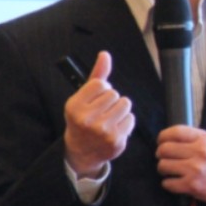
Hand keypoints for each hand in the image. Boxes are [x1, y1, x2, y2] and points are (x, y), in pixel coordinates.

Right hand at [63, 51, 134, 177]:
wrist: (81, 151)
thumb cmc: (83, 119)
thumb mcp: (83, 97)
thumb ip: (96, 75)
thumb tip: (105, 54)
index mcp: (75, 106)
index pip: (101, 83)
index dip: (102, 89)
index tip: (96, 99)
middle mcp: (87, 120)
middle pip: (114, 94)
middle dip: (111, 100)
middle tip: (102, 111)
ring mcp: (102, 131)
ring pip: (125, 104)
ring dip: (120, 109)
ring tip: (110, 118)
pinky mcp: (116, 141)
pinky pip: (131, 118)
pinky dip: (126, 121)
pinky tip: (115, 128)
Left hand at [156, 126, 205, 205]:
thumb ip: (195, 139)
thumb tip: (173, 139)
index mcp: (204, 139)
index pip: (175, 131)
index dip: (163, 136)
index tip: (161, 141)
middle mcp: (198, 152)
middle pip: (165, 148)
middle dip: (161, 154)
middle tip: (164, 158)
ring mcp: (194, 169)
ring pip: (163, 165)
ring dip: (164, 169)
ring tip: (170, 171)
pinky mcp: (192, 186)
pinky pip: (167, 183)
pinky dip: (168, 184)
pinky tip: (175, 182)